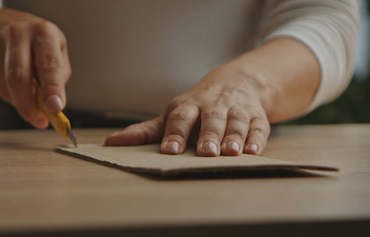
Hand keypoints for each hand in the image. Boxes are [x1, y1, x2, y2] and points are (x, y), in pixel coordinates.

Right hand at [0, 8, 70, 127]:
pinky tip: (16, 89)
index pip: (49, 64)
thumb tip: (52, 106)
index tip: (55, 108)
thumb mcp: (58, 54)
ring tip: (30, 102)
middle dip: (29, 104)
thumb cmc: (39, 45)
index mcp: (44, 32)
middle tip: (39, 120)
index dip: (52, 89)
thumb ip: (58, 79)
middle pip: (19, 76)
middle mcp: (19, 34)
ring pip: (5, 85)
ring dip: (20, 102)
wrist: (4, 26)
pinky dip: (9, 96)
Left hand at [104, 65, 270, 155]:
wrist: (236, 82)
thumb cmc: (197, 105)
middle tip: (206, 151)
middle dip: (209, 135)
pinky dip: (257, 139)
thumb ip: (146, 131)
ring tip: (230, 152)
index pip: (180, 118)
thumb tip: (111, 143)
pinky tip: (254, 151)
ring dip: (234, 137)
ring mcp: (236, 110)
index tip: (170, 149)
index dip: (175, 133)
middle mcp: (213, 106)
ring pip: (236, 123)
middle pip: (211, 119)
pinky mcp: (256, 117)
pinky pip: (258, 128)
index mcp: (189, 106)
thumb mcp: (173, 113)